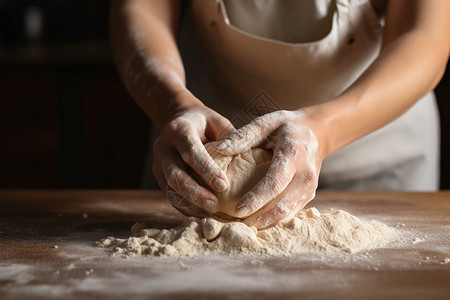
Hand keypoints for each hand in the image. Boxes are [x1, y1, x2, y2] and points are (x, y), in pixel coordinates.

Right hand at [153, 98, 234, 217]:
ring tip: (209, 215)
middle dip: (195, 193)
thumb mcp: (218, 122)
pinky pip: (170, 195)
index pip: (191, 152)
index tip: (224, 186)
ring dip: (189, 204)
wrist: (179, 119)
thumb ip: (229, 137)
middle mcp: (163, 147)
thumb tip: (246, 158)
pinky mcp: (159, 176)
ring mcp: (158, 163)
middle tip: (215, 206)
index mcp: (179, 130)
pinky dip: (185, 207)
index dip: (206, 170)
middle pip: (176, 174)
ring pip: (170, 188)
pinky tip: (201, 214)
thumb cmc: (204, 122)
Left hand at [216, 110, 323, 228]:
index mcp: (294, 155)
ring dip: (265, 223)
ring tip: (242, 227)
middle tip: (235, 224)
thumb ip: (245, 135)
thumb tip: (221, 149)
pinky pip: (290, 213)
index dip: (256, 199)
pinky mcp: (309, 195)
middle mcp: (305, 175)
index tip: (237, 210)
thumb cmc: (288, 126)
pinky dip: (273, 221)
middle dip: (259, 218)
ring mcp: (309, 188)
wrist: (318, 132)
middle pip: (282, 205)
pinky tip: (255, 222)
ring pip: (287, 214)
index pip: (274, 183)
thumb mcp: (267, 122)